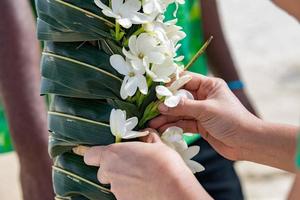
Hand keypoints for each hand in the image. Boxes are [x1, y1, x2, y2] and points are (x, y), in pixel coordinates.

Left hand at [82, 132, 210, 199]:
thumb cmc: (164, 164)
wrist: (173, 190)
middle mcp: (110, 172)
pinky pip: (124, 194)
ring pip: (115, 184)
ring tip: (143, 179)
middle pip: (103, 172)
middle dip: (113, 170)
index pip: (90, 155)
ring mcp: (116, 190)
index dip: (96, 155)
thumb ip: (147, 138)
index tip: (105, 155)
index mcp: (114, 154)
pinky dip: (131, 191)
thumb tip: (147, 134)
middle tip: (131, 167)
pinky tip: (145, 188)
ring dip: (125, 181)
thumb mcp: (157, 145)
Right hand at [149, 72, 260, 160]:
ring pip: (180, 112)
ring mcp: (201, 111)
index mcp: (209, 86)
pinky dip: (173, 126)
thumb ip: (183, 107)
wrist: (247, 142)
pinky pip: (183, 123)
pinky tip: (162, 128)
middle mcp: (204, 96)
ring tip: (152, 122)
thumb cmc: (231, 120)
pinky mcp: (200, 125)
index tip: (156, 90)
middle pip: (180, 97)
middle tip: (150, 109)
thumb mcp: (206, 110)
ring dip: (167, 117)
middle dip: (165, 104)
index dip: (170, 85)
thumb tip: (162, 105)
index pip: (185, 80)